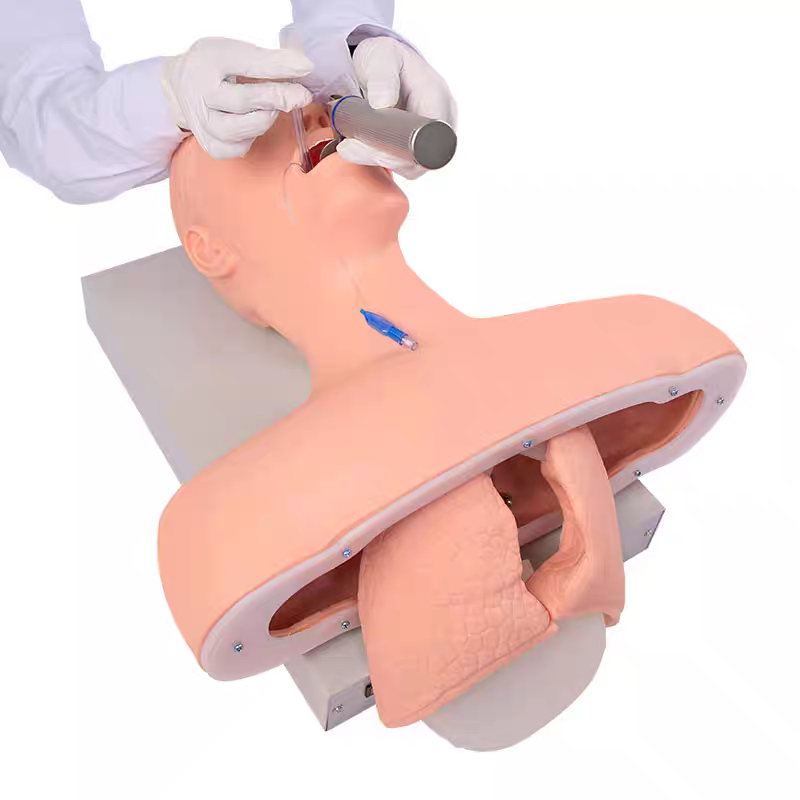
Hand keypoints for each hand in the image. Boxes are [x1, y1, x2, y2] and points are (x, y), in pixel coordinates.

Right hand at [161, 38, 312, 158]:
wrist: (179, 87)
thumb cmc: (213, 68)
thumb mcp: (236, 52)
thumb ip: (268, 60)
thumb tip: (304, 67)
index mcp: (208, 61)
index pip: (248, 64)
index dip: (280, 66)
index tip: (306, 67)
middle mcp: (200, 94)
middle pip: (244, 102)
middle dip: (278, 98)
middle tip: (299, 95)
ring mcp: (203, 124)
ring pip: (244, 129)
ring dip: (264, 119)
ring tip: (268, 107)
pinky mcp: (210, 145)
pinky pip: (240, 148)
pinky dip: (252, 137)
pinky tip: (250, 123)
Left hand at [336, 37, 457, 179]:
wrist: (379, 65)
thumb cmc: (384, 58)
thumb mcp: (380, 56)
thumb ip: (382, 77)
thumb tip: (382, 105)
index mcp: (437, 98)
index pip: (433, 138)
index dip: (408, 150)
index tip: (377, 148)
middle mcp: (439, 122)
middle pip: (423, 159)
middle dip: (388, 158)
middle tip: (352, 148)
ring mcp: (428, 137)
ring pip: (410, 166)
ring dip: (380, 161)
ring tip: (350, 146)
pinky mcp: (412, 147)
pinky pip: (400, 164)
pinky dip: (379, 159)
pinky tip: (359, 148)